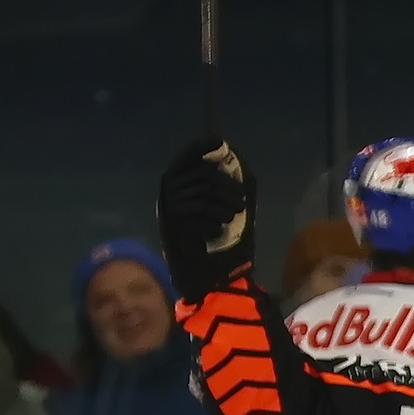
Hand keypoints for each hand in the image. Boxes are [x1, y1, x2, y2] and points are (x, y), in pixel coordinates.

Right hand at [158, 137, 254, 299]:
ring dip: (225, 206)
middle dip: (230, 187)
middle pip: (206, 175)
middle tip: (243, 203)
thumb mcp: (223, 206)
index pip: (189, 154)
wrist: (201, 272)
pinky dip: (214, 222)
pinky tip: (217, 232)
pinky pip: (201, 211)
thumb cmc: (215, 238)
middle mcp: (171, 188)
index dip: (202, 145)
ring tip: (232, 218)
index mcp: (181, 181)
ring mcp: (170, 204)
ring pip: (205, 192)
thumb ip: (225, 183)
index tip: (219, 142)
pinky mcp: (173, 220)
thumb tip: (230, 154)